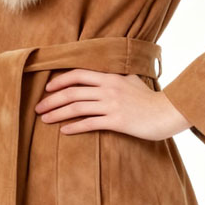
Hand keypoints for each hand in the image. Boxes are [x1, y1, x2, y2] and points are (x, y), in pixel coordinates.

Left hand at [33, 68, 191, 140]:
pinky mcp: (117, 121)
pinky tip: (64, 131)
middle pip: (72, 92)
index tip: (47, 89)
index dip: (60, 81)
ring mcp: (112, 104)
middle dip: (52, 100)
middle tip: (38, 108)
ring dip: (57, 113)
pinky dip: (74, 127)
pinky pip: (90, 123)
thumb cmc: (149, 98)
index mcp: (110, 76)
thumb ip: (116, 75)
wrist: (167, 112)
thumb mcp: (132, 79)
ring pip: (77, 108)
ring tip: (44, 120)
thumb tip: (103, 73)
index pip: (78, 74)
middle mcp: (108, 88)